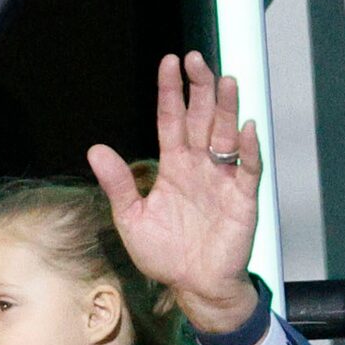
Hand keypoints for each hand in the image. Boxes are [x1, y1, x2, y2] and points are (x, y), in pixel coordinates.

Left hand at [88, 51, 262, 337]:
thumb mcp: (131, 217)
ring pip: (226, 135)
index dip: (170, 92)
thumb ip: (118, 183)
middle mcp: (200, 166)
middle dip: (200, 89)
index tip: (169, 63)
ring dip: (226, 109)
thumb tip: (96, 149)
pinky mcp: (243, 197)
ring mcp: (223, 179)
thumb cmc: (165, 252)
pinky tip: (246, 128)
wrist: (193, 284)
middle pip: (202, 118)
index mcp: (173, 166)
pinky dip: (248, 149)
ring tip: (224, 80)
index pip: (172, 120)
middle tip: (197, 60)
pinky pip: (248, 168)